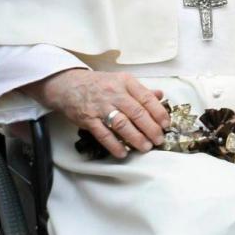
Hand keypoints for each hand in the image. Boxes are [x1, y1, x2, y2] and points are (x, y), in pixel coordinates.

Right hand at [21, 69, 169, 157]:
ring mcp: (101, 107)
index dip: (159, 113)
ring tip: (146, 147)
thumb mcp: (122, 81)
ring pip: (122, 124)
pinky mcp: (88, 119)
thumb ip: (141, 91)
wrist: (69, 85)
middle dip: (151, 128)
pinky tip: (123, 153)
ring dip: (136, 138)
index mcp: (126, 82)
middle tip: (159, 139)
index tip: (166, 124)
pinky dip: (114, 145)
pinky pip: (103, 134)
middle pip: (137, 113)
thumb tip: (160, 96)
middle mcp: (115, 93)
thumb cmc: (100, 84)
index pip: (147, 98)